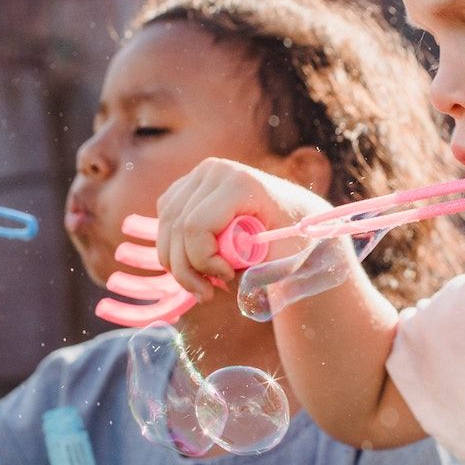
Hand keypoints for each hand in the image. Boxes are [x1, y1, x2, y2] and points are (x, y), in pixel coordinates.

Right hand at [154, 157, 332, 301]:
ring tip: (204, 285)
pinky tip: (198, 264)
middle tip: (208, 293)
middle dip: (188, 270)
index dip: (204, 260)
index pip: (196, 226)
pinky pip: (165, 222)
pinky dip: (175, 250)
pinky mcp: (186, 186)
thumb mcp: (281, 258)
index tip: (228, 277)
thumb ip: (252, 271)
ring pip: (166, 227)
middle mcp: (214, 171)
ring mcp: (198, 176)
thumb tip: (224, 283)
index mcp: (240, 183)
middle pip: (177, 228)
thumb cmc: (295, 240)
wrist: (298, 217)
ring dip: (178, 264)